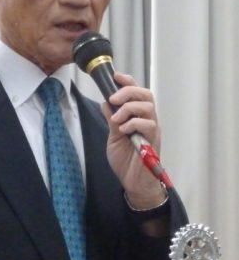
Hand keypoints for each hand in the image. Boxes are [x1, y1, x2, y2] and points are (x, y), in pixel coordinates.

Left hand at [101, 72, 164, 208]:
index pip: (137, 92)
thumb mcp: (113, 137)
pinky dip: (133, 123)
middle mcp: (148, 120)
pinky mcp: (154, 141)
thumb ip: (111, 120)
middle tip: (113, 98)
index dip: (128, 82)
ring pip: (148, 107)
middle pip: (145, 94)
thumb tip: (106, 102)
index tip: (115, 76)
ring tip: (117, 119)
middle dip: (128, 91)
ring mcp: (152, 130)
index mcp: (138, 116)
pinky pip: (149, 124)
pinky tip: (123, 130)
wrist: (133, 183)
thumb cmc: (126, 160)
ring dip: (129, 108)